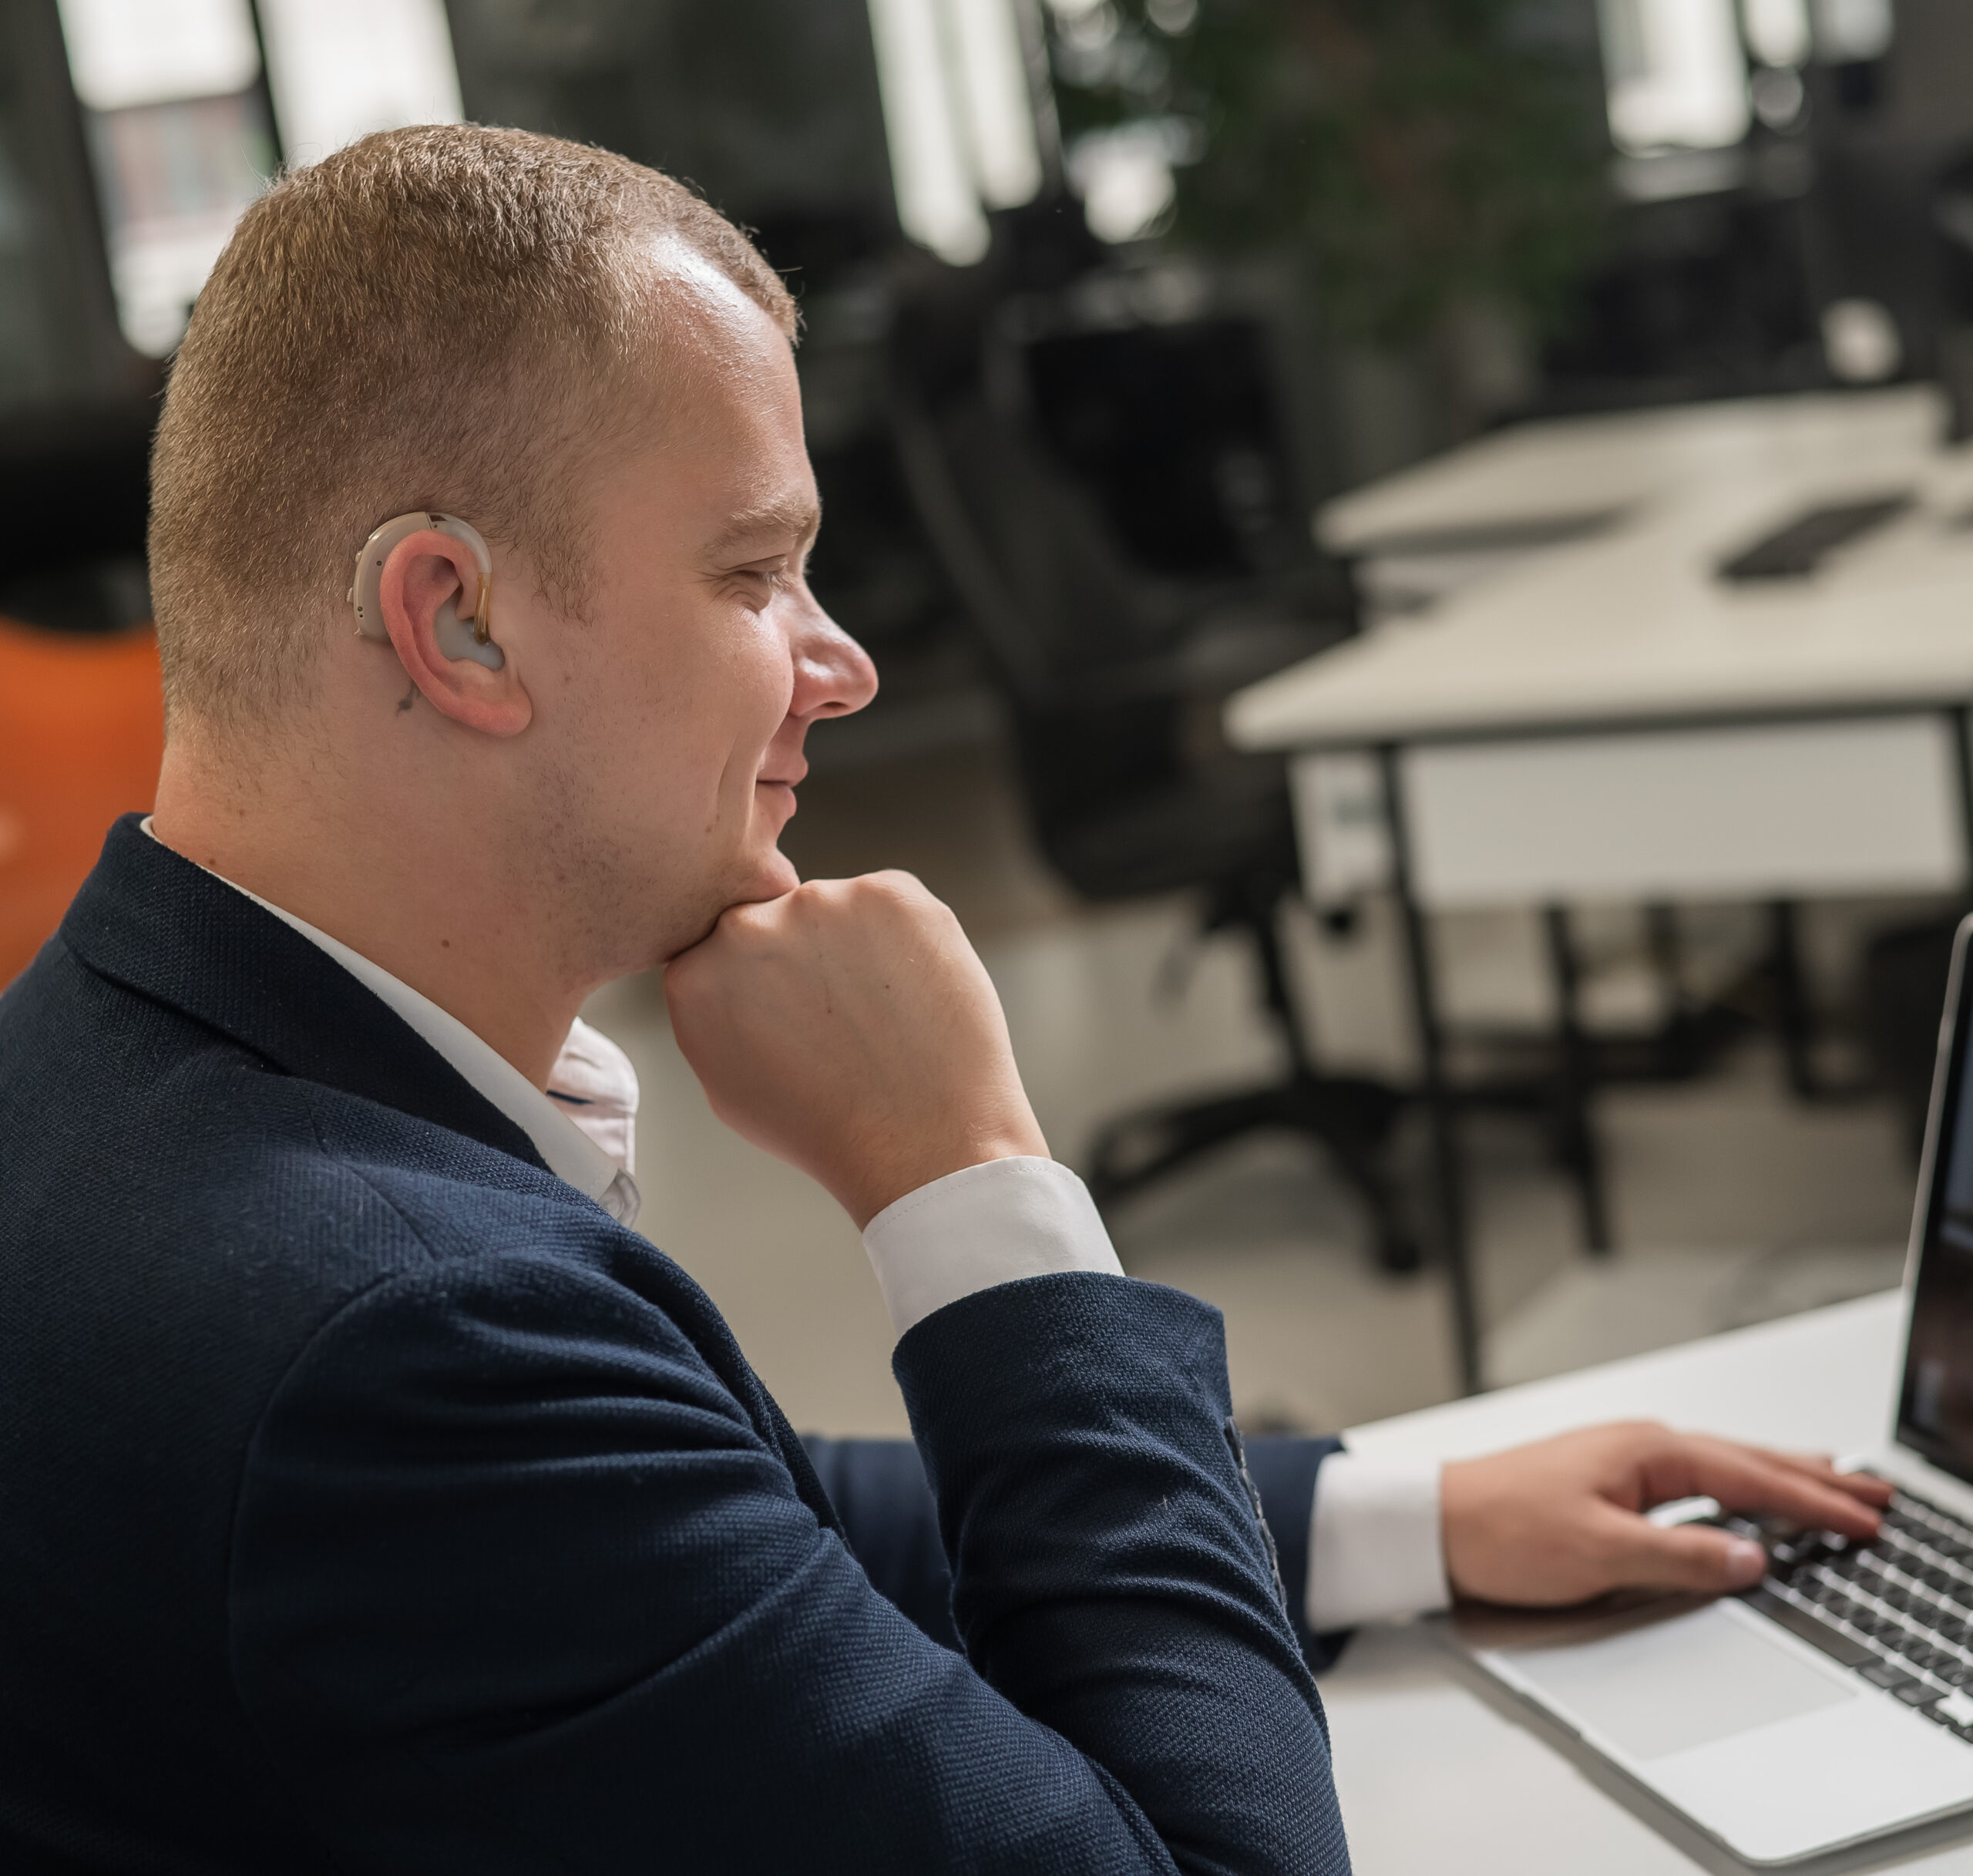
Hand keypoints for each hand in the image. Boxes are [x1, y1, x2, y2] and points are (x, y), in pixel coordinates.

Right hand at [664, 871, 1048, 1227]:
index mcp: (697, 973)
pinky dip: (906, 938)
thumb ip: (711, 1012)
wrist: (920, 1142)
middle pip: (778, 918)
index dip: (767, 978)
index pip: (724, 946)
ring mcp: (822, 901)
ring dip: (857, 946)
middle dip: (808, 955)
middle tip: (845, 1016)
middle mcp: (748, 925)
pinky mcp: (892, 894)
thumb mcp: (727, 1083)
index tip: (794, 1009)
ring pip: (838, 909)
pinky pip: (892, 903)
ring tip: (883, 1016)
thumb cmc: (827, 1128)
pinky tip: (913, 995)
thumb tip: (724, 972)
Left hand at [1441, 1421, 1891, 1606]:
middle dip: (1813, 1478)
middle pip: (1746, 1460)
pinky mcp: (1609, 1483)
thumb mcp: (1600, 1554)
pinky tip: (1745, 1498)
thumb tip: (1750, 1559)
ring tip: (1831, 1482)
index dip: (1814, 1502)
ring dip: (1780, 1477)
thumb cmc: (1502, 1530)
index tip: (1866, 1518)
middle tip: (1873, 1493)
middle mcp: (1639, 1446)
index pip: (1750, 1477)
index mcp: (1646, 1452)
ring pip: (1723, 1466)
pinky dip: (1737, 1486)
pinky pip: (1695, 1479)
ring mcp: (1624, 1461)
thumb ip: (1682, 1558)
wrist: (1434, 1523)